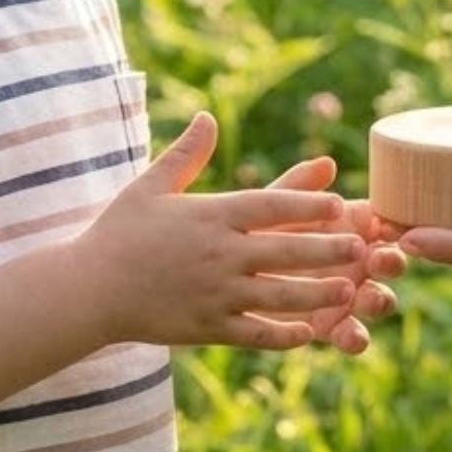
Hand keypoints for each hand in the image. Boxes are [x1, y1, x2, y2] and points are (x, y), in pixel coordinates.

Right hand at [76, 113, 365, 350]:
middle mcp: (218, 255)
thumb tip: (207, 116)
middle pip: (284, 250)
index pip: (269, 205)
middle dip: (327, 249)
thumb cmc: (119, 232)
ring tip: (351, 291)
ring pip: (278, 296)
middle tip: (364, 248)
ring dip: (318, 294)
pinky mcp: (206, 329)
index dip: (307, 203)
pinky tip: (311, 334)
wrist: (87, 290)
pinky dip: (284, 336)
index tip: (340, 202)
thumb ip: (187, 154)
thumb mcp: (151, 186)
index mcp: (210, 216)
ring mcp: (215, 295)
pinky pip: (254, 335)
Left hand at [254, 155, 407, 355]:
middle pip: (386, 260)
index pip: (380, 221)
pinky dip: (355, 337)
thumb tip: (327, 163)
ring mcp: (345, 295)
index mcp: (347, 225)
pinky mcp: (330, 327)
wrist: (219, 276)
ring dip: (379, 299)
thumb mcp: (267, 208)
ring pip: (376, 299)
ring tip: (370, 298)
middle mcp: (355, 260)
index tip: (389, 226)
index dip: (390, 224)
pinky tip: (350, 336)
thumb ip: (296, 188)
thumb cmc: (249, 229)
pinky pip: (349, 335)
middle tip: (380, 260)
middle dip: (390, 261)